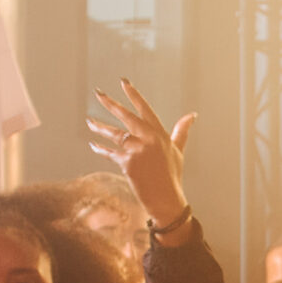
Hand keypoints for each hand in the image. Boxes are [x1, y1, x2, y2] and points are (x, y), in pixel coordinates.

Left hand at [90, 79, 195, 235]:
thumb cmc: (172, 177)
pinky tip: (93, 144)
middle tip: (98, 93)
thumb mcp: (178, 151)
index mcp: (161, 134)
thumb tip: (192, 115)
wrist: (167, 200)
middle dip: (111, 103)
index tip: (123, 82)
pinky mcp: (128, 163)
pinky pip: (110, 153)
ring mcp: (138, 150)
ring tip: (89, 121)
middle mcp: (150, 139)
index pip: (145, 110)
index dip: (134, 95)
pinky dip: (101, 149)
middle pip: (127, 116)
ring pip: (115, 134)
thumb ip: (181, 132)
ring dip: (100, 127)